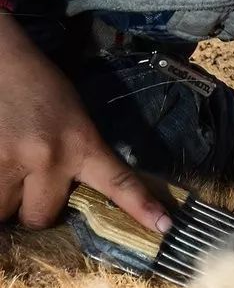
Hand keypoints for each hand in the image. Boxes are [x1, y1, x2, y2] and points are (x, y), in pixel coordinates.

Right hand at [0, 14, 170, 232]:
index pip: (117, 181)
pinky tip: (0, 162)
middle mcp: (49, 157)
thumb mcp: (73, 119)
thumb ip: (77, 156)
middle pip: (41, 218)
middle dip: (33, 207)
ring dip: (5, 199)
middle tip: (29, 182)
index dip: (140, 206)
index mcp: (80, 142)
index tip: (164, 226)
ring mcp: (10, 161)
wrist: (1, 61)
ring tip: (8, 166)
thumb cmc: (39, 88)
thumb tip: (68, 198)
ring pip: (5, 214)